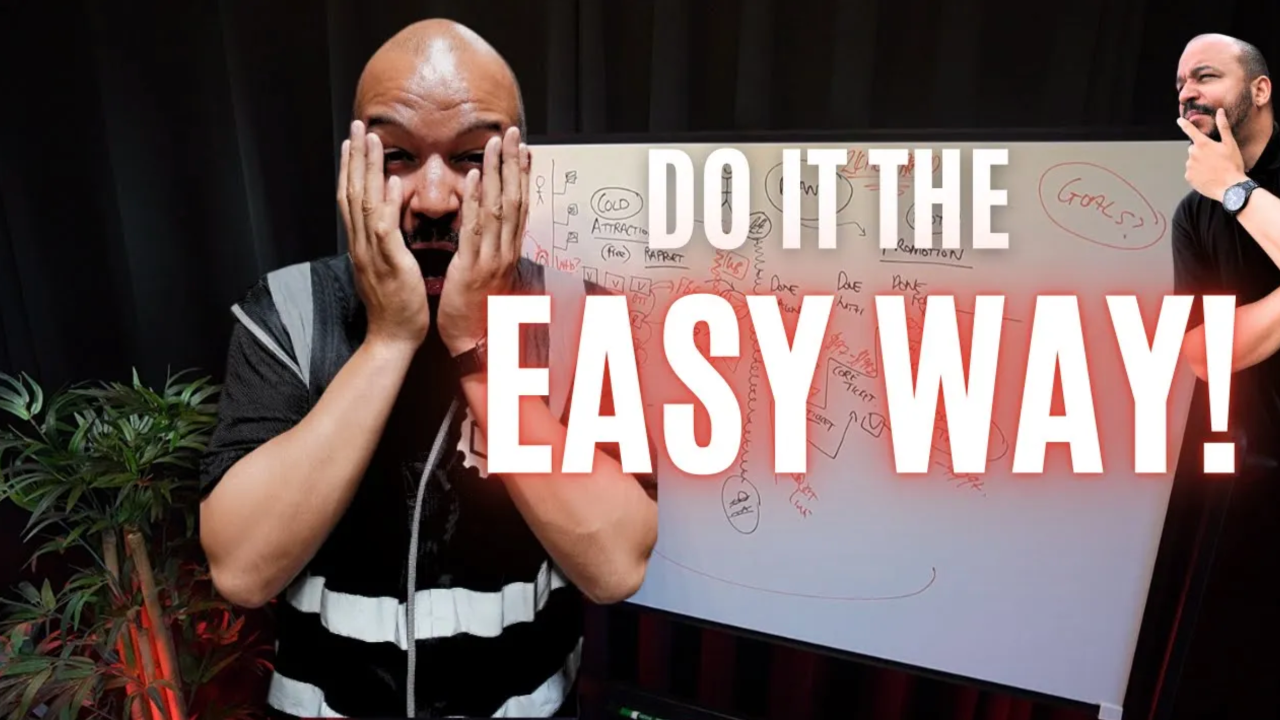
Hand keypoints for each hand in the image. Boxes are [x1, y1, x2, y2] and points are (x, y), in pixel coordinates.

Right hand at [338, 121, 429, 351]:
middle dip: (354, 158)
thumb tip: (385, 221)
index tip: (353, 142)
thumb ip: (383, 242)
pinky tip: (389, 181)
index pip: (350, 198)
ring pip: (363, 203)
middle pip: (351, 192)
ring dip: (366, 170)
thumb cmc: (395, 305)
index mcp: (361, 244)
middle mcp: (360, 244)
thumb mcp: (386, 267)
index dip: (351, 168)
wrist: (393, 337)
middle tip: (356, 126)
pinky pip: (384, 229)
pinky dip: (385, 204)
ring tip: (369, 140)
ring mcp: (372, 253)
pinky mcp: (389, 264)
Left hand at [438, 126, 530, 355]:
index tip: (522, 148)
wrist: (476, 345)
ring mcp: (493, 259)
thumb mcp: (491, 276)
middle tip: (512, 133)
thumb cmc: (481, 312)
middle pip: (515, 199)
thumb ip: (493, 250)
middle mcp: (507, 251)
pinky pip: (475, 230)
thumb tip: (491, 230)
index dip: (522, 175)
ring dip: (496, 173)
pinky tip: (473, 178)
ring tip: (495, 145)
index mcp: (510, 251)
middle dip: (513, 164)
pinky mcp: (472, 269)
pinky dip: (475, 201)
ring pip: (499, 209)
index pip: (520, 205)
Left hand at [1177, 108, 1248, 202]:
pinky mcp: (1188, 177)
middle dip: (1202, 151)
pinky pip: (1192, 172)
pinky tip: (1208, 176)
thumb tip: (1220, 112)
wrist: (1230, 187)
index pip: (1191, 131)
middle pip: (1194, 149)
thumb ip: (1223, 127)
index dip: (1184, 124)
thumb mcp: (1230, 144)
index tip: (1179, 120)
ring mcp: (1189, 166)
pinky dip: (1198, 173)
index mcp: (1203, 144)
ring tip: (1213, 169)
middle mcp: (1193, 154)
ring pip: (1193, 161)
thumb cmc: (1232, 165)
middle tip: (1215, 158)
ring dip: (1200, 163)